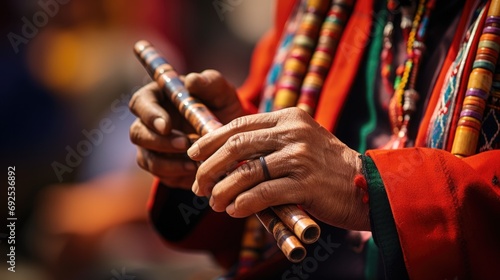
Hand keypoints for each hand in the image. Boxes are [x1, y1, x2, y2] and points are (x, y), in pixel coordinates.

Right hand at [129, 70, 245, 188]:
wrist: (232, 136)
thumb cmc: (222, 107)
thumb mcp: (222, 92)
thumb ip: (210, 83)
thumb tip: (192, 81)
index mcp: (158, 97)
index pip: (140, 103)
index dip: (149, 115)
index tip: (167, 126)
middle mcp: (149, 123)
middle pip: (137, 133)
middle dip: (159, 142)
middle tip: (185, 144)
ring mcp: (153, 147)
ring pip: (146, 158)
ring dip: (169, 162)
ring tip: (195, 162)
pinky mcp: (162, 167)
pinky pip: (161, 175)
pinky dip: (177, 175)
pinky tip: (196, 171)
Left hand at [187, 107, 369, 229]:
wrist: (367, 185)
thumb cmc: (327, 166)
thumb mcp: (301, 141)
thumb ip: (270, 140)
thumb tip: (228, 154)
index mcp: (289, 117)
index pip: (240, 124)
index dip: (212, 139)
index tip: (194, 153)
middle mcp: (293, 133)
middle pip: (237, 145)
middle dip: (209, 166)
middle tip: (198, 184)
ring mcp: (300, 157)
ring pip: (247, 171)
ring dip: (223, 190)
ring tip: (213, 202)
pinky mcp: (307, 183)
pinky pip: (264, 193)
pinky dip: (244, 203)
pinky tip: (234, 210)